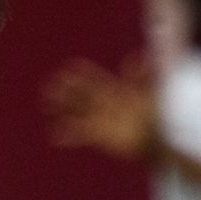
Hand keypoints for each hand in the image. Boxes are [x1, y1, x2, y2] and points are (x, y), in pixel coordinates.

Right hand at [45, 56, 160, 160]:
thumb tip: (140, 57)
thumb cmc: (152, 118)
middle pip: (79, 94)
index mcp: (111, 90)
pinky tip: (54, 136)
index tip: (68, 70)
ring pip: (74, 112)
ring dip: (60, 109)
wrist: (154, 142)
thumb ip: (141, 79)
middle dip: (65, 91)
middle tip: (50, 87)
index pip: (92, 78)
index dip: (81, 74)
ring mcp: (97, 119)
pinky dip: (66, 135)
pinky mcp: (97, 135)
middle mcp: (101, 103)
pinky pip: (78, 134)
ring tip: (46, 106)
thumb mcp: (147, 96)